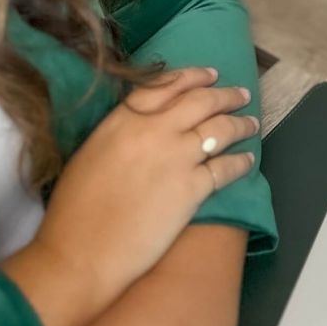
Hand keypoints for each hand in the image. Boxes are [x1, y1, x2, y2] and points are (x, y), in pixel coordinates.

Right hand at [2, 67, 257, 325]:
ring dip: (240, 123)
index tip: (211, 74)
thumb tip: (145, 125)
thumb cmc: (74, 210)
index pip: (166, 86)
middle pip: (201, 101)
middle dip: (226, 95)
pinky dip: (241, 162)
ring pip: (220, 129)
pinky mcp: (192, 188)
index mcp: (123, 120)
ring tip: (251, 123)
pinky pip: (226, 168)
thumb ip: (121, 131)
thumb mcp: (92, 152)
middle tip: (240, 94)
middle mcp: (154, 131)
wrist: (82, 252)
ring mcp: (177, 158)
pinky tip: (248, 160)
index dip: (193, 76)